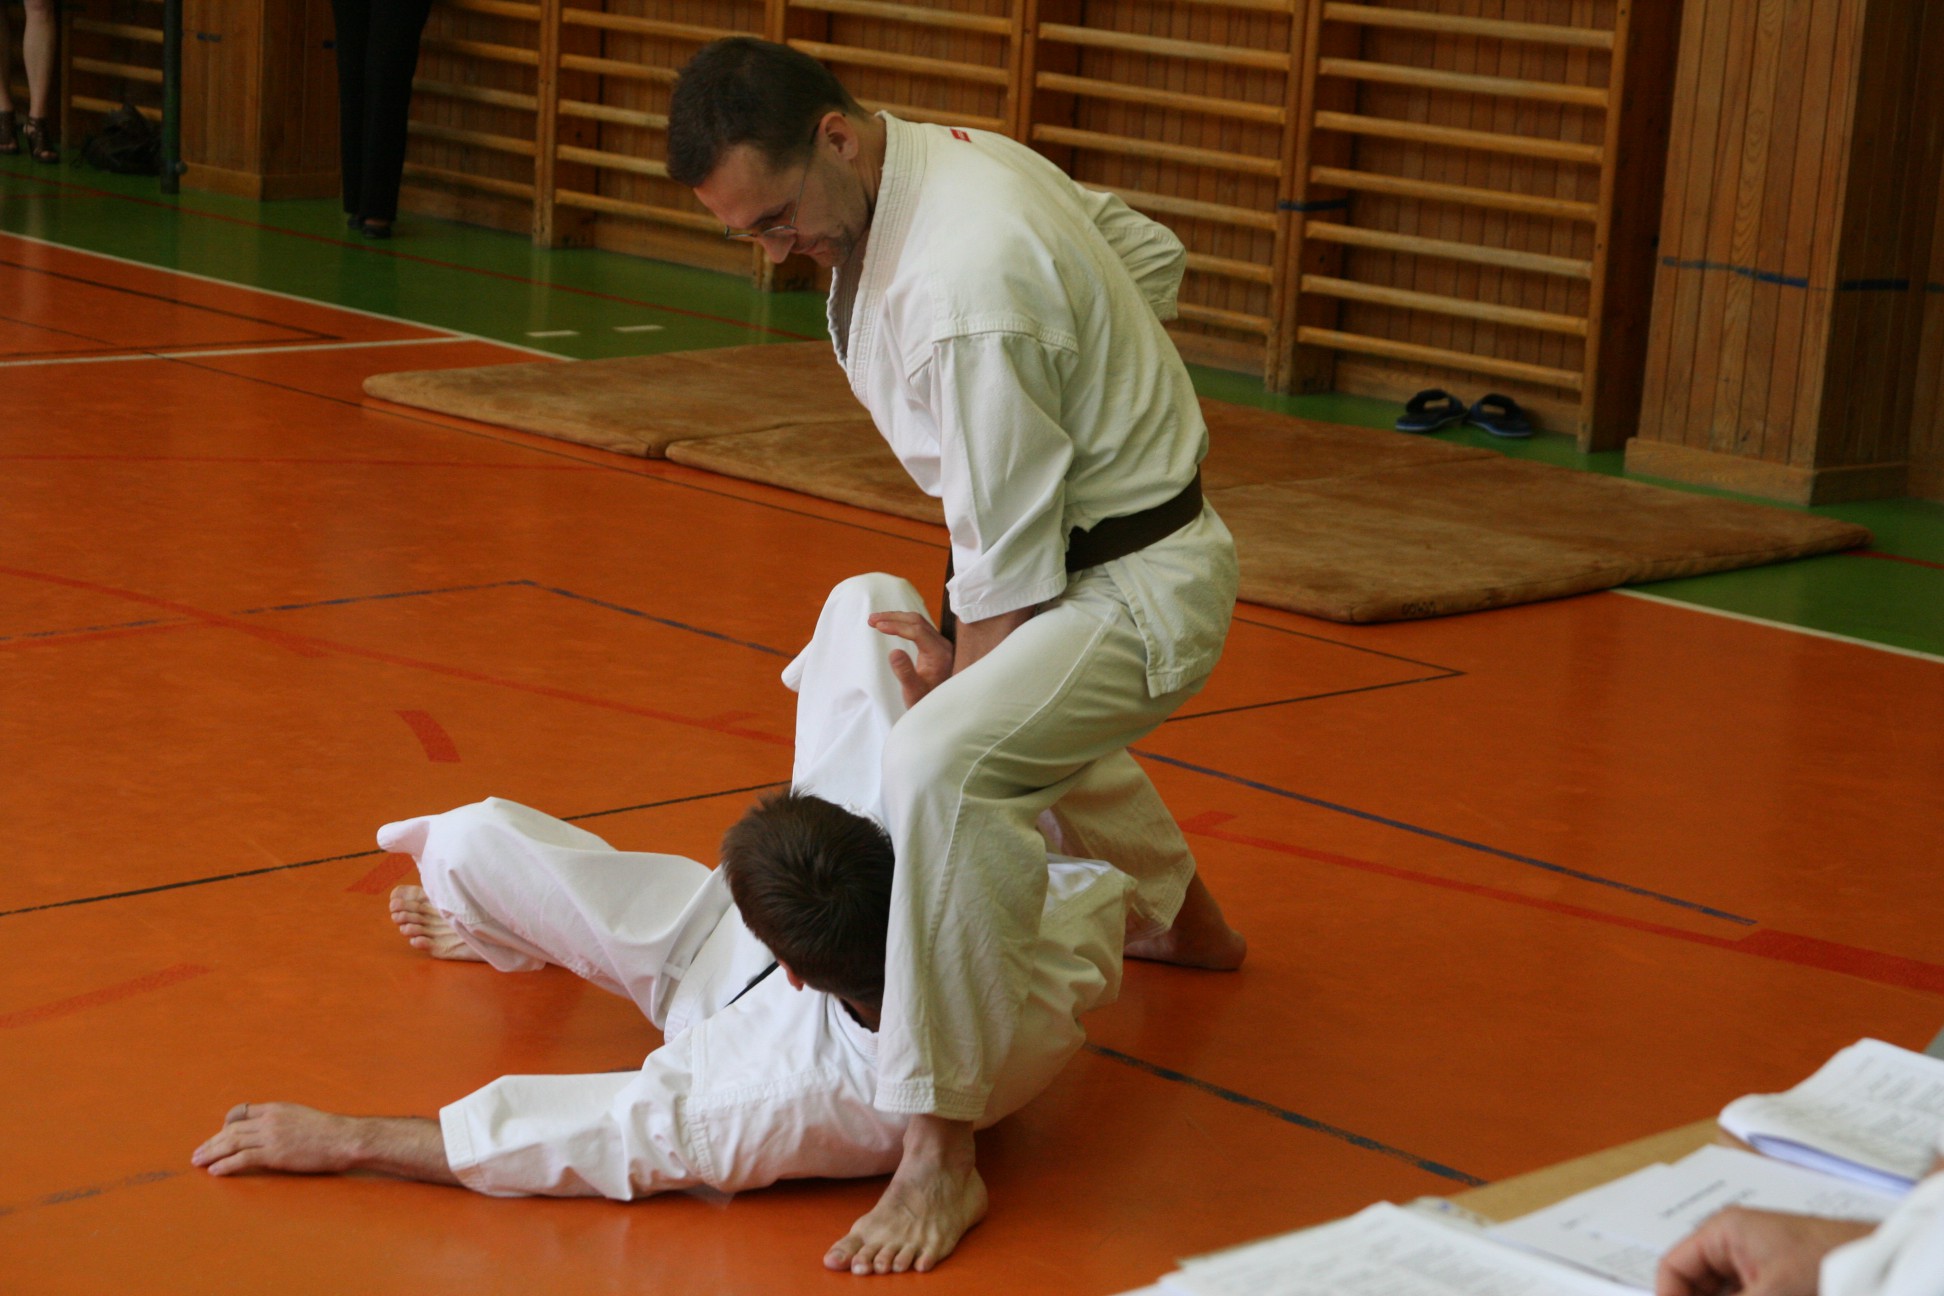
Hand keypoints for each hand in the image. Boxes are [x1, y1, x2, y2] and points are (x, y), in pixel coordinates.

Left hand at [192, 1101, 357, 1176]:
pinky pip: (242, 1158)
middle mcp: (270, 1120)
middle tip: (198, 1153)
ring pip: (232, 1143)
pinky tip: (215, 1171)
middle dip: (211, 1142)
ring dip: (212, 1153)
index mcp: (277, 1108)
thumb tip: (273, 1132)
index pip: (241, 1113)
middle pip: (231, 1129)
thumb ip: (284, 1121)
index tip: (218, 1137)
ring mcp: (271, 1136)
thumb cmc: (328, 1132)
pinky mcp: (274, 1154)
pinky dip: (225, 1164)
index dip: (225, 1125)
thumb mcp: (302, 1117)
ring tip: (199, 1162)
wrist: (342, 1139)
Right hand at [868, 611, 952, 708]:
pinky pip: (919, 627)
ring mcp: (940, 644)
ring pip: (918, 622)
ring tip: (875, 621)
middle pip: (917, 621)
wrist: (940, 707)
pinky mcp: (935, 645)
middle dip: (893, 618)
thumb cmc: (925, 701)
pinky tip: (890, 624)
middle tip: (871, 620)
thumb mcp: (913, 692)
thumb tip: (894, 652)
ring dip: (896, 618)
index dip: (896, 626)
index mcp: (939, 654)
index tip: (877, 626)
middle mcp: (943, 645)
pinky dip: (902, 623)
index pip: (917, 631)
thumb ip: (905, 672)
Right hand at [1656, 1207, 1874, 1295]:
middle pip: (1696, 1285)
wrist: (1883, 1261)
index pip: (1673, 1268)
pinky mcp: (1776, 1282)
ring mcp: (1755, 1264)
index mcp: (1721, 1232)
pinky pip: (1745, 1295)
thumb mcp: (1769, 1292)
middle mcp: (1732, 1245)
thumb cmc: (1827, 1261)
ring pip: (1722, 1294)